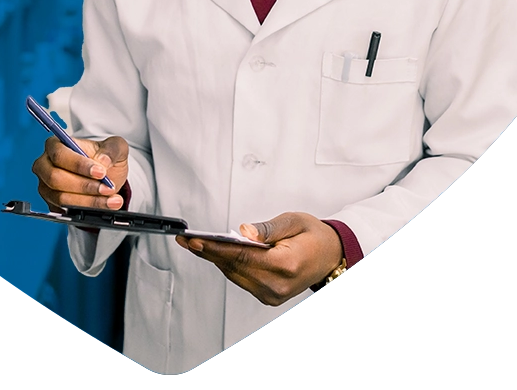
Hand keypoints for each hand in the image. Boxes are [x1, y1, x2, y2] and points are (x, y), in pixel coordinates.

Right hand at [32, 135, 128, 211]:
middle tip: (107, 188)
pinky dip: (88, 210)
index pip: (60, 155)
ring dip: (89, 201)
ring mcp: (47, 187)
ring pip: (62, 198)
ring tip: (112, 200)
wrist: (106, 177)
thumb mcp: (115, 147)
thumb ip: (111, 149)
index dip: (79, 165)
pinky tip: (106, 205)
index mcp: (56, 145)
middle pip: (56, 178)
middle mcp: (46, 166)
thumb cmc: (104, 158)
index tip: (100, 172)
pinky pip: (66, 211)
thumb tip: (103, 161)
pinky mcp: (52, 205)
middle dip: (84, 186)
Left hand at [176, 212, 343, 305]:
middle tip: (184, 239)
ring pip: (234, 275)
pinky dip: (228, 265)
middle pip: (233, 268)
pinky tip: (215, 253)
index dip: (214, 248)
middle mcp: (276, 286)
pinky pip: (241, 279)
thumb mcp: (293, 221)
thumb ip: (266, 229)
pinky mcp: (268, 296)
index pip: (241, 257)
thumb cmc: (314, 236)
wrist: (332, 255)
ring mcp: (272, 295)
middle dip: (207, 252)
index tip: (193, 241)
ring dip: (214, 259)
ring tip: (194, 243)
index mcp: (284, 266)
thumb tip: (242, 231)